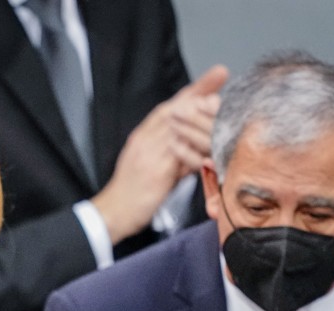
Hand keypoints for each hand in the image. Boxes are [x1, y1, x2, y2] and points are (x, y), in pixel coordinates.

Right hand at [91, 65, 227, 243]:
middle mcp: (144, 140)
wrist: (113, 213)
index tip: (212, 77)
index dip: (192, 91)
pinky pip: (178, 154)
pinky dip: (196, 146)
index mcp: (143, 137)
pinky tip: (211, 140)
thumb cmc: (132, 193)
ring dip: (200, 112)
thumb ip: (175, 154)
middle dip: (199, 91)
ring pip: (177, 126)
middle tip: (219, 75)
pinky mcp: (154, 171)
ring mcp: (148, 154)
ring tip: (220, 101)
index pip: (170, 107)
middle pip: (175, 109)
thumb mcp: (154, 167)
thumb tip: (197, 147)